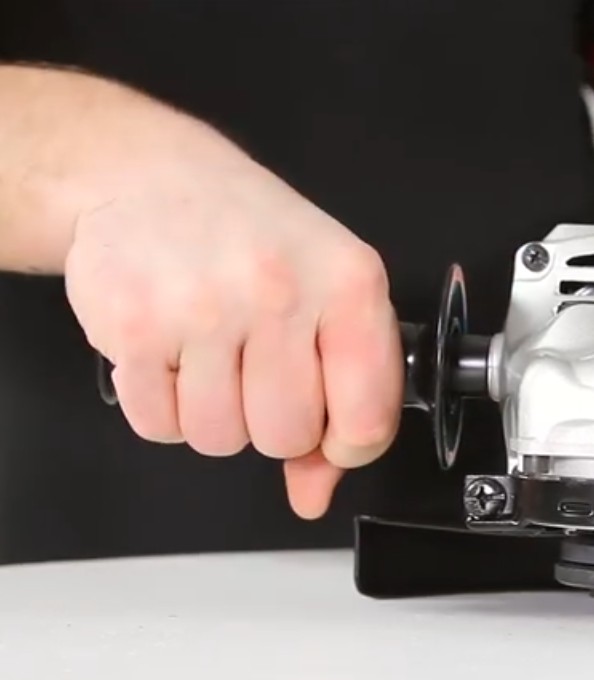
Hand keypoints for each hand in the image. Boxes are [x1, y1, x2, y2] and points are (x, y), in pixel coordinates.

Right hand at [63, 114, 402, 518]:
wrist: (154, 177)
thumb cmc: (256, 238)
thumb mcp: (330, 294)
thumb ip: (343, 397)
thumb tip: (315, 492)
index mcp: (349, 284)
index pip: (365, 419)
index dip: (347, 445)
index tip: (334, 430)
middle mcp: (278, 292)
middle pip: (285, 437)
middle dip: (273, 421)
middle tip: (259, 369)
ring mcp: (201, 308)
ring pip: (219, 440)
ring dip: (217, 415)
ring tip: (215, 356)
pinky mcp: (132, 326)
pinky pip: (160, 426)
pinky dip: (166, 406)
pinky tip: (175, 354)